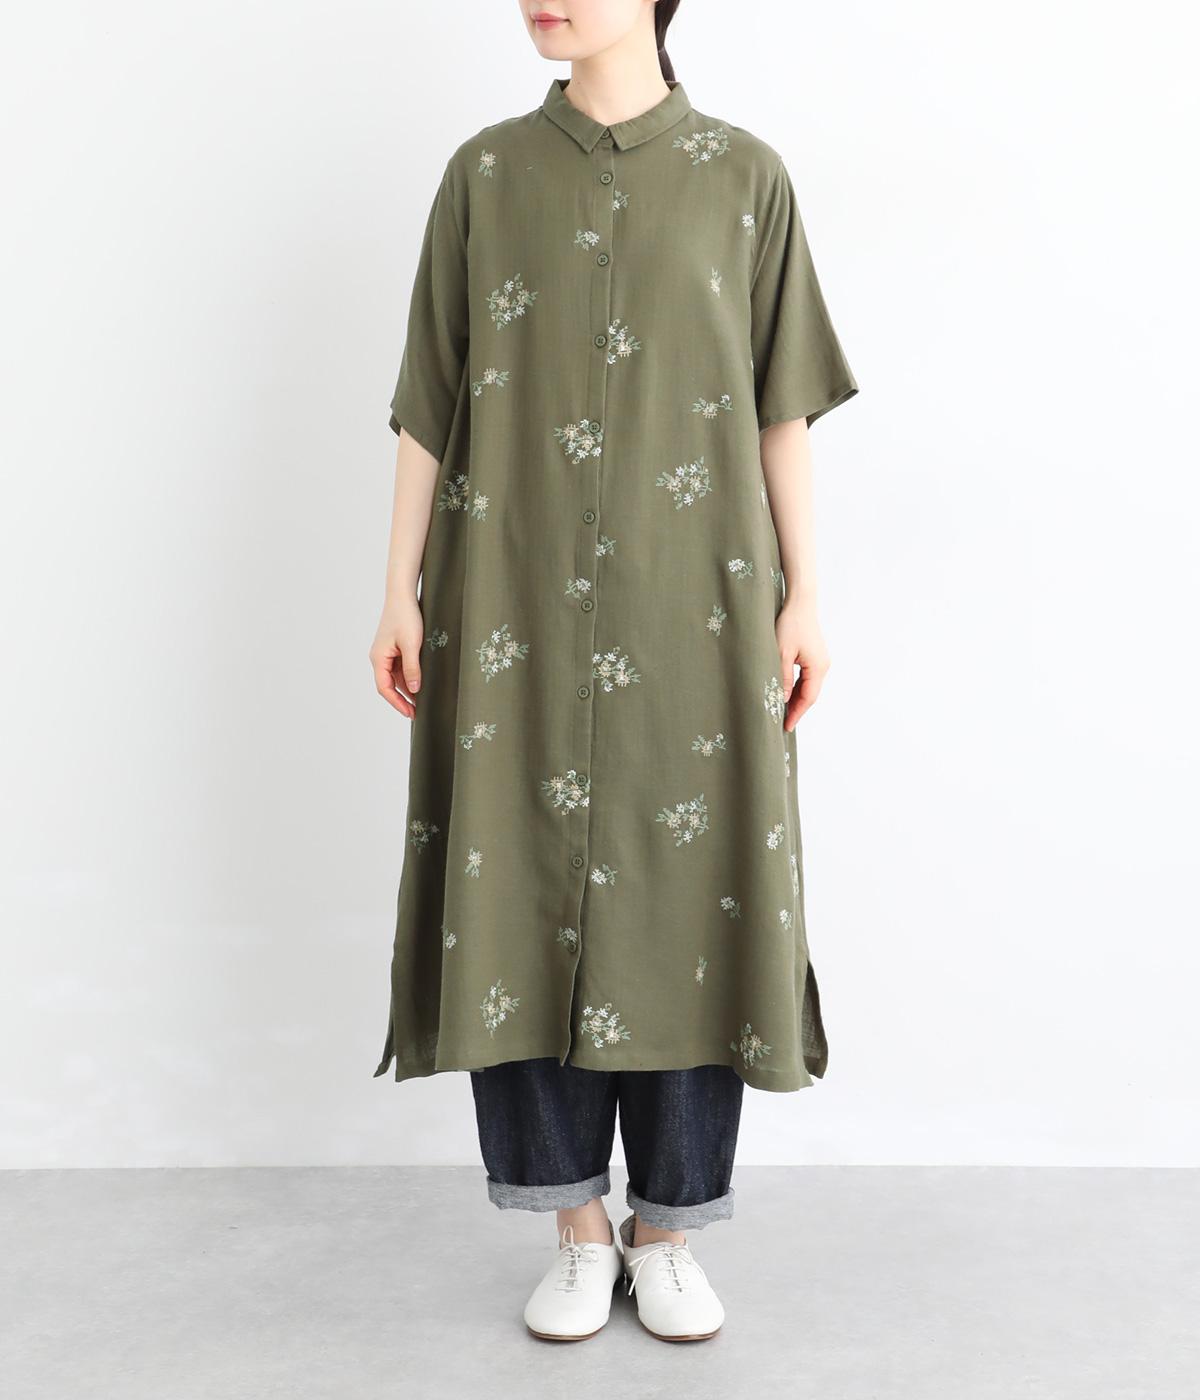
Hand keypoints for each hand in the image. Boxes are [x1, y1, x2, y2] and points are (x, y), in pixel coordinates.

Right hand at [370, 596, 423, 717]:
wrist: (402, 595)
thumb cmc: (405, 616)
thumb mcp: (411, 645)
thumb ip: (412, 668)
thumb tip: (414, 689)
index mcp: (378, 658)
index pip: (385, 688)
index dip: (397, 703)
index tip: (410, 713)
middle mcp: (379, 657)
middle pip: (389, 685)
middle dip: (403, 699)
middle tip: (418, 712)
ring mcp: (386, 653)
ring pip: (395, 677)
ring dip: (407, 689)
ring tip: (421, 701)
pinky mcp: (394, 648)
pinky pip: (400, 668)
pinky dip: (409, 677)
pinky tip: (420, 683)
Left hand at [776, 599, 829, 730]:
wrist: (800, 603)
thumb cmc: (790, 625)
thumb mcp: (781, 653)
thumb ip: (782, 678)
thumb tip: (782, 700)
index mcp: (817, 668)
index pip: (807, 698)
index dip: (796, 714)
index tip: (786, 727)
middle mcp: (823, 666)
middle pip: (810, 695)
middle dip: (796, 709)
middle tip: (782, 723)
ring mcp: (821, 661)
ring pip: (808, 687)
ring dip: (796, 699)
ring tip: (782, 711)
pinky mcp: (816, 656)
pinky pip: (807, 678)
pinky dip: (798, 687)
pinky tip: (787, 693)